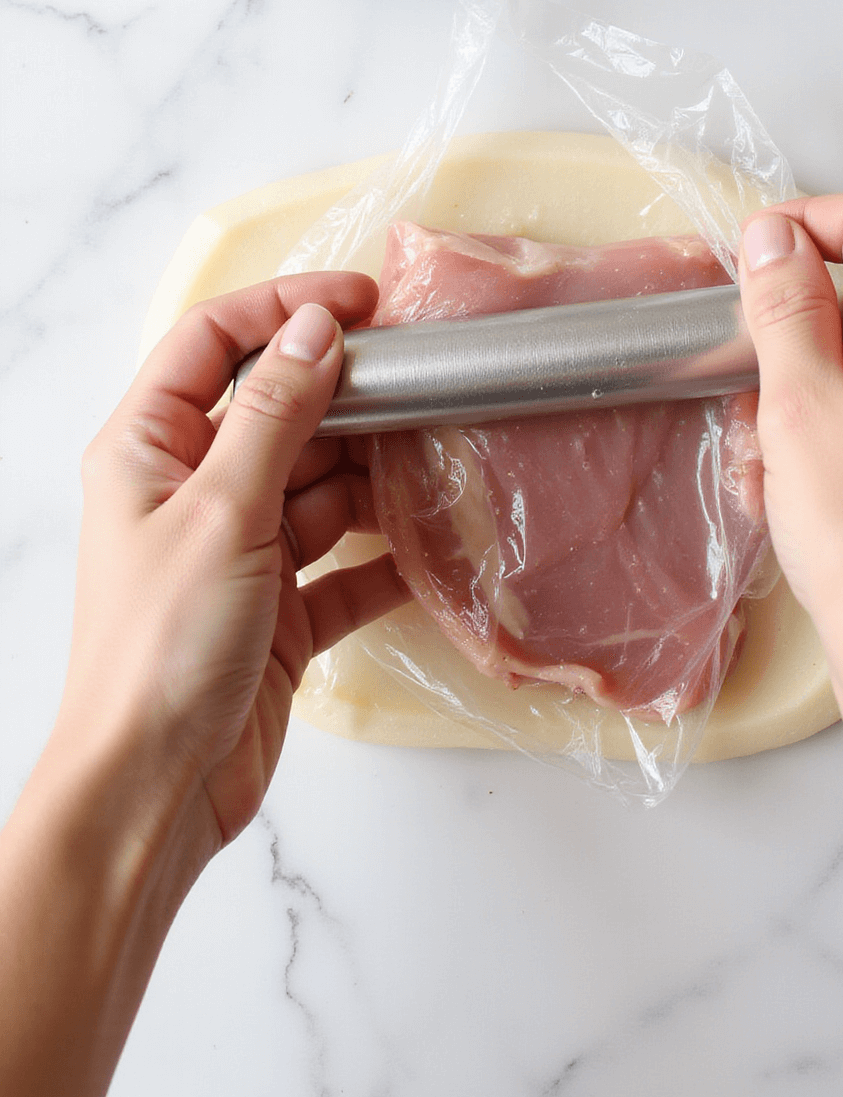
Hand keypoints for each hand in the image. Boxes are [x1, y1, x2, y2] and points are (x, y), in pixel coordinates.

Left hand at [61, 275, 408, 864]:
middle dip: (348, 397)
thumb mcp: (222, 513)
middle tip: (423, 383)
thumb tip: (315, 331)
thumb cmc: (160, 649)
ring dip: (376, 475)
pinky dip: (385, 556)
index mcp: (148, 449)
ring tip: (440, 455)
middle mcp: (190, 492)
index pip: (215, 342)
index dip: (284, 308)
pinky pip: (345, 564)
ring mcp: (238, 553)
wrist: (154, 791)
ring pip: (320, 485)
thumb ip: (274, 415)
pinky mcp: (280, 612)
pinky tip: (431, 545)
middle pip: (278, 411)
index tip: (362, 305)